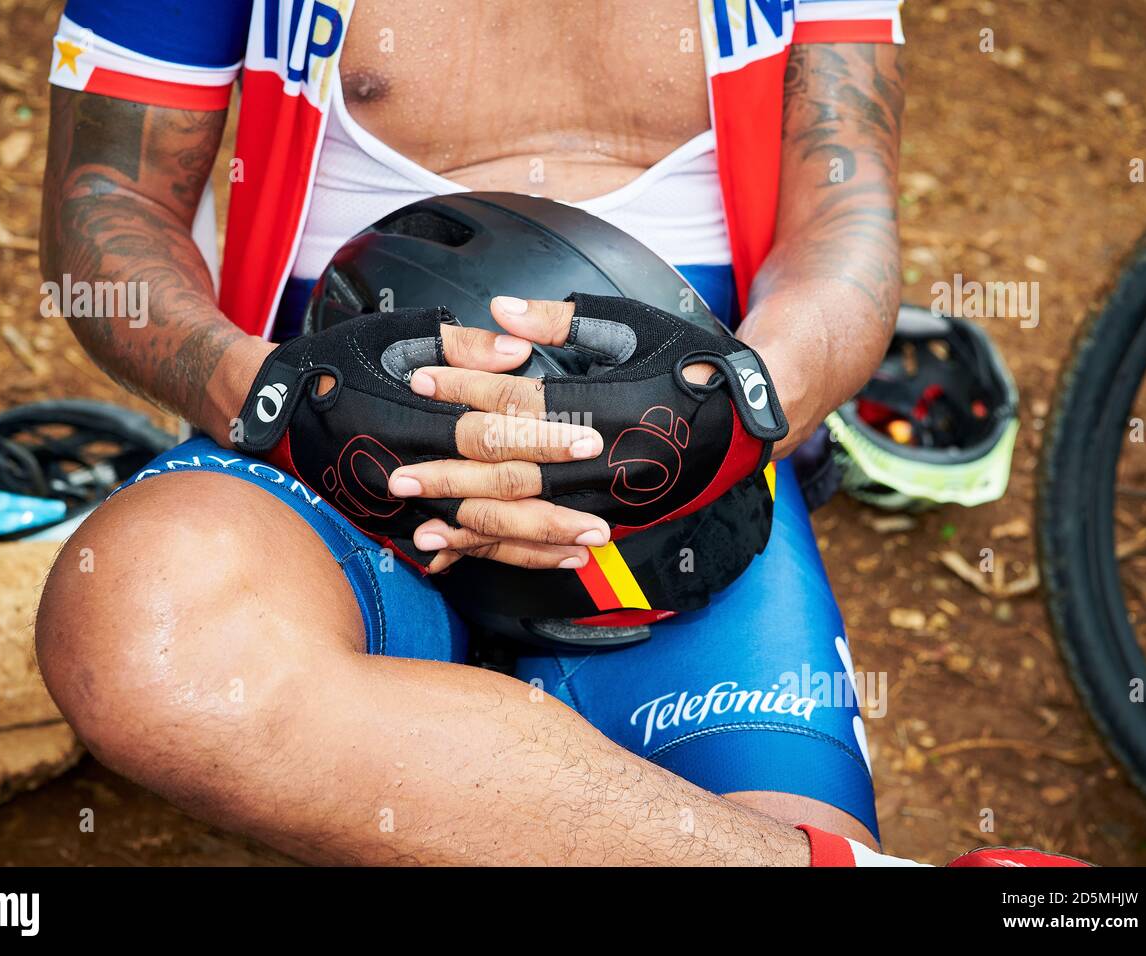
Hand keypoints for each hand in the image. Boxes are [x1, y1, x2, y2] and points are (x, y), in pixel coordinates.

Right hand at [229, 307, 608, 572]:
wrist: (275, 412)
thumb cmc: (338, 364)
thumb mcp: (396, 336)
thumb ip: (463, 347)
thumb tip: (520, 354)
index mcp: (415, 415)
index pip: (492, 429)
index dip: (543, 437)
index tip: (589, 441)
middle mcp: (409, 466)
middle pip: (492, 493)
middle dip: (550, 510)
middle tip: (602, 520)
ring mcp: (402, 504)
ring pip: (480, 531)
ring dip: (535, 542)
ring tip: (585, 546)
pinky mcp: (397, 522)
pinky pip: (458, 546)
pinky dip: (500, 555)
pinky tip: (541, 558)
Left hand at [392, 293, 785, 559]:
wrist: (751, 417)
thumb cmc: (691, 362)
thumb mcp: (633, 324)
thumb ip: (563, 319)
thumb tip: (500, 311)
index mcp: (606, 403)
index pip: (519, 398)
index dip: (465, 386)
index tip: (420, 378)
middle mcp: (605, 457)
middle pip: (512, 468)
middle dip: (450, 470)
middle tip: (395, 470)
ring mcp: (611, 495)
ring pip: (528, 514)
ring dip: (470, 518)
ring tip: (419, 519)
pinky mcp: (617, 516)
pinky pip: (552, 537)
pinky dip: (507, 546)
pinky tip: (470, 549)